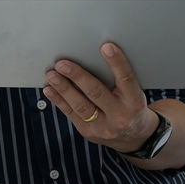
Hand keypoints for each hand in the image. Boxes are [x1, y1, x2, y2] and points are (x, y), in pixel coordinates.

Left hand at [42, 43, 157, 152]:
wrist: (134, 137)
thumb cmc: (130, 106)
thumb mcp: (132, 93)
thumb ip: (116, 79)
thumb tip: (90, 55)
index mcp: (135, 102)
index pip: (127, 80)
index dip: (117, 63)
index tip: (106, 46)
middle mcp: (120, 115)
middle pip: (97, 93)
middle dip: (78, 76)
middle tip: (62, 63)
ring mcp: (103, 126)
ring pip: (80, 106)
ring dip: (63, 88)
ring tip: (51, 75)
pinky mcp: (88, 132)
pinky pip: (70, 114)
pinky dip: (58, 100)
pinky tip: (49, 89)